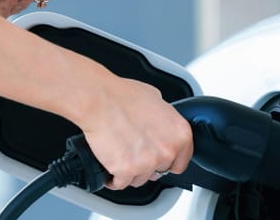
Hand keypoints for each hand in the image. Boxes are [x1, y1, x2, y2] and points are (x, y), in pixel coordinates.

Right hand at [78, 78, 192, 189]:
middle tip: (134, 152)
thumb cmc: (121, 96)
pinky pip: (120, 183)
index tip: (158, 160)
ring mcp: (147, 163)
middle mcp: (166, 150)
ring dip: (129, 172)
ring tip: (118, 157)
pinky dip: (113, 179)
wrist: (99, 101)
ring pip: (139, 179)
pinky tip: (109, 168)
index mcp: (179, 134)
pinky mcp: (126, 170)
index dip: (166, 161)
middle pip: (159, 171)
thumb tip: (159, 122)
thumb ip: (163, 117)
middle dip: (146, 164)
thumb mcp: (154, 98)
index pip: (181, 162)